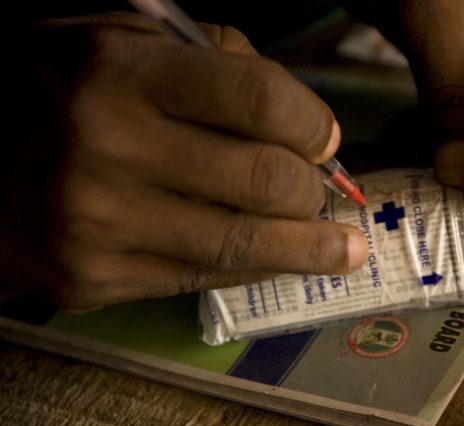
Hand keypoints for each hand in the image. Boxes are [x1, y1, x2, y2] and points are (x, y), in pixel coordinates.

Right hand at [0, 13, 366, 309]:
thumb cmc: (54, 89)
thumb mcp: (120, 40)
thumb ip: (211, 60)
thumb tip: (300, 122)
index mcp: (118, 71)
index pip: (257, 99)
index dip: (311, 123)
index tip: (327, 139)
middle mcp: (106, 148)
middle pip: (262, 181)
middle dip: (311, 190)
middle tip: (321, 191)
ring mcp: (96, 225)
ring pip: (241, 247)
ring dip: (308, 249)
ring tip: (343, 251)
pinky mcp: (89, 281)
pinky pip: (200, 280)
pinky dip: (251, 269)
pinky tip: (275, 259)